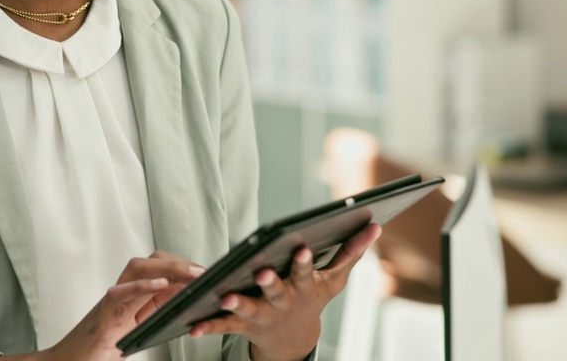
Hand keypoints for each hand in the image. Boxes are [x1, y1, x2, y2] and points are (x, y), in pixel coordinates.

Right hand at [4, 252, 204, 360]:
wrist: (76, 359)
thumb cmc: (107, 345)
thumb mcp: (140, 325)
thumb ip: (159, 309)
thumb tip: (188, 299)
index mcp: (134, 292)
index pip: (160, 266)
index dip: (183, 265)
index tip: (207, 271)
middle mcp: (123, 289)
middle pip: (151, 261)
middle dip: (179, 262)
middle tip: (204, 272)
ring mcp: (113, 298)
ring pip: (137, 268)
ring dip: (167, 268)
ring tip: (191, 274)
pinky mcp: (104, 312)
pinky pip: (121, 293)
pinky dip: (141, 285)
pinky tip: (161, 284)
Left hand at [188, 223, 382, 360]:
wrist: (292, 340)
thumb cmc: (313, 297)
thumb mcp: (335, 279)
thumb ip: (352, 252)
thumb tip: (374, 226)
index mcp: (304, 287)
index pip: (305, 271)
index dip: (304, 261)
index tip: (302, 248)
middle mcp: (283, 301)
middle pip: (276, 290)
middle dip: (270, 281)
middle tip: (261, 272)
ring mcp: (262, 315)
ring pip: (248, 309)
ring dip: (236, 305)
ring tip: (223, 299)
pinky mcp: (242, 325)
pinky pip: (223, 326)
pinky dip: (208, 325)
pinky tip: (192, 325)